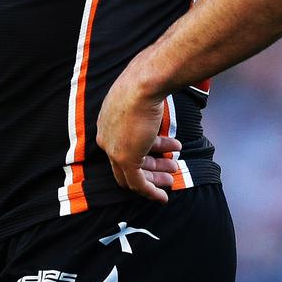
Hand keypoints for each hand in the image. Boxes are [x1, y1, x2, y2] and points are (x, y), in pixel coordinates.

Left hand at [96, 69, 180, 203]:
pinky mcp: (124, 159)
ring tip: (174, 174)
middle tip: (170, 169)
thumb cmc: (144, 85)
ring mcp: (114, 149)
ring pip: (134, 174)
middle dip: (152, 167)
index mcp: (107, 123)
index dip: (142, 152)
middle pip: (127, 162)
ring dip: (156, 178)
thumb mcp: (139, 97)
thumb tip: (155, 101)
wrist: (143, 85)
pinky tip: (163, 196)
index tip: (159, 154)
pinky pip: (137, 184)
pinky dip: (150, 192)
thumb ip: (142, 106)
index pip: (121, 146)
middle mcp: (107, 137)